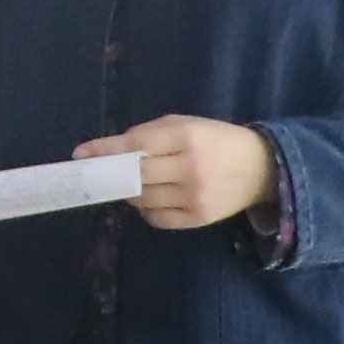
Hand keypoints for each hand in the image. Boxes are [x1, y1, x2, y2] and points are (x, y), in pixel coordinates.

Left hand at [82, 114, 275, 230]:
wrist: (262, 168)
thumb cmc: (216, 141)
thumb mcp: (187, 125)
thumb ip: (149, 134)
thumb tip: (109, 151)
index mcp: (187, 137)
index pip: (135, 144)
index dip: (105, 150)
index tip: (81, 154)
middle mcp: (190, 167)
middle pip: (134, 175)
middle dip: (112, 174)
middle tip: (99, 174)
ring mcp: (195, 196)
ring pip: (142, 198)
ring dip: (129, 191)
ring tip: (133, 183)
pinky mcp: (198, 218)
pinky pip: (156, 218)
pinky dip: (146, 209)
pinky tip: (151, 198)